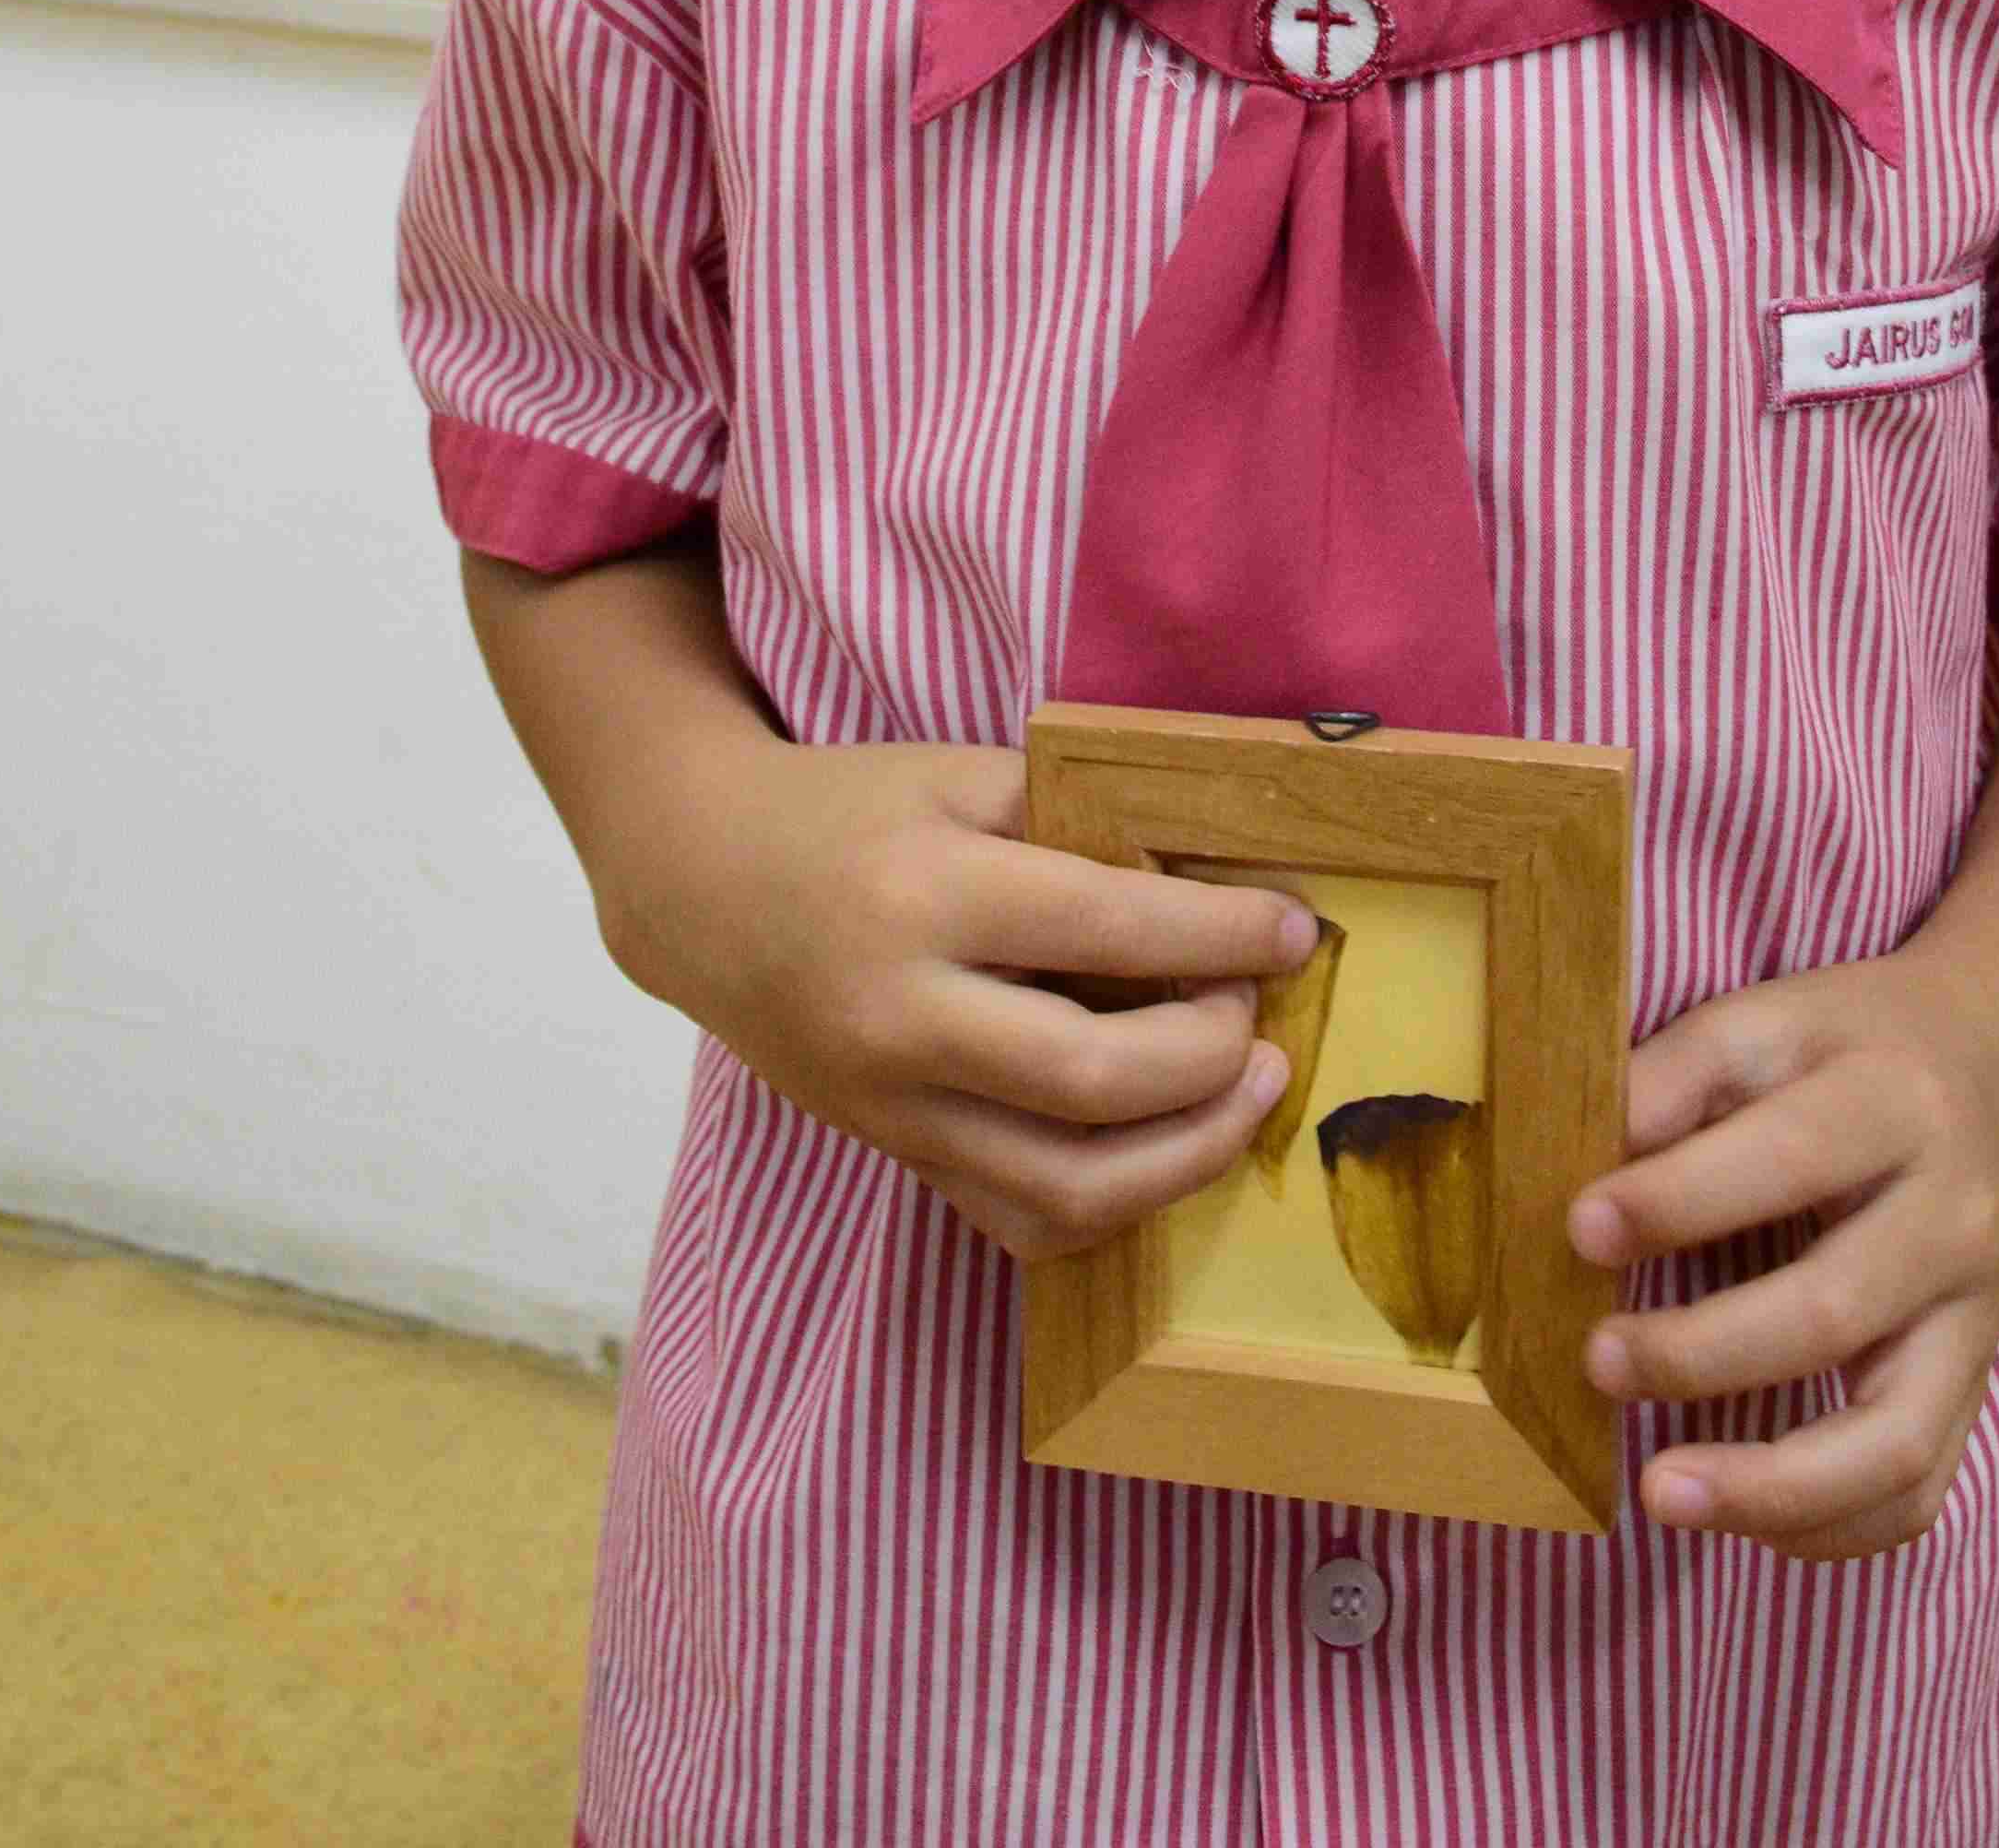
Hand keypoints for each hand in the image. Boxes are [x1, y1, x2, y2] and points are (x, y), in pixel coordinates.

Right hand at [614, 733, 1319, 1265]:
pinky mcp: (897, 1156)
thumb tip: (1211, 884)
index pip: (1106, 926)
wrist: (703, 890)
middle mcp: (906, 1018)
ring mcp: (894, 1107)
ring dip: (1186, 1154)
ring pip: (1067, 1187)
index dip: (1222, 933)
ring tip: (1243, 1092)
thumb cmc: (848, 813)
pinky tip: (1161, 1148)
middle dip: (1211, 1055)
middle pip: (1095, 1080)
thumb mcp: (960, 776)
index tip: (1295, 930)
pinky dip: (1111, 1203)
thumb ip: (1078, 824)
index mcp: (926, 895)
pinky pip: (1020, 1222)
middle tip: (1259, 1014)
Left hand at [1563, 948, 1998, 1559]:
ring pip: (1895, 1441)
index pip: (1788, 1158)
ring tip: (1659, 1490)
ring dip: (1771, 1484)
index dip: (1678, 1200)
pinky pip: (1916, 1489)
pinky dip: (1827, 1525)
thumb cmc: (1861, 1043)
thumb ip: (1679, 1071)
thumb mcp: (1776, 1016)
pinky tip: (1737, 1514)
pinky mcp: (1973, 1380)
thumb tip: (1583, 1150)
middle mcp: (1950, 1220)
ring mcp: (1972, 1317)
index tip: (1580, 1228)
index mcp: (1895, 1105)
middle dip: (1701, 1353)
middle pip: (1832, 1313)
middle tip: (1597, 1358)